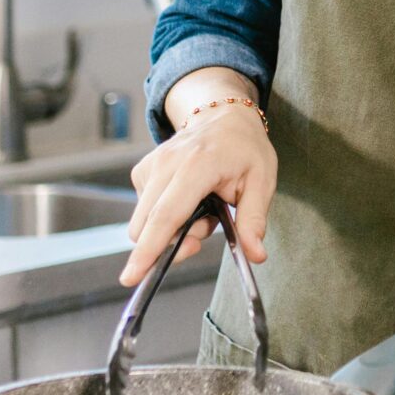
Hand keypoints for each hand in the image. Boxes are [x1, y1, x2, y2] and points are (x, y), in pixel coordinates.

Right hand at [122, 97, 275, 286]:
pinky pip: (145, 212)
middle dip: (174, 243)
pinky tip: (188, 201)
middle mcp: (166, 164)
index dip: (149, 250)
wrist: (224, 117)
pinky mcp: (141, 171)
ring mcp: (150, 166)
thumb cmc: (245, 149)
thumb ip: (254, 220)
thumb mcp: (262, 182)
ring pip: (145, 223)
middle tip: (208, 229)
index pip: (166, 216)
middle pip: (148, 227)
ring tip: (204, 209)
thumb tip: (255, 256)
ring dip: (172, 229)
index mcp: (197, 165)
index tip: (131, 277)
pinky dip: (165, 217)